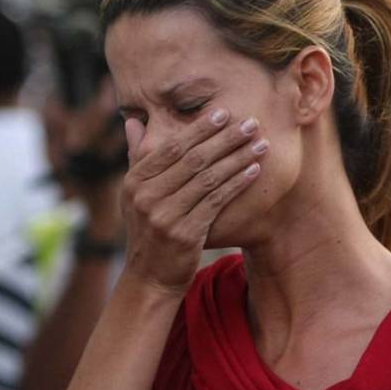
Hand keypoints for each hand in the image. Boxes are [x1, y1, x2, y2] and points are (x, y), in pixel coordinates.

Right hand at [120, 109, 267, 292]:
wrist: (149, 276)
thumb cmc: (147, 228)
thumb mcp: (133, 194)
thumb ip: (136, 157)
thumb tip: (131, 121)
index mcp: (134, 182)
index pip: (171, 148)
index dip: (199, 129)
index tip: (223, 112)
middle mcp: (146, 197)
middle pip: (194, 160)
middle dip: (225, 139)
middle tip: (250, 123)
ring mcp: (165, 217)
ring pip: (209, 179)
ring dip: (238, 158)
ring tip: (260, 144)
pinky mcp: (186, 234)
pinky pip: (217, 201)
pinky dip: (237, 183)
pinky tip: (254, 170)